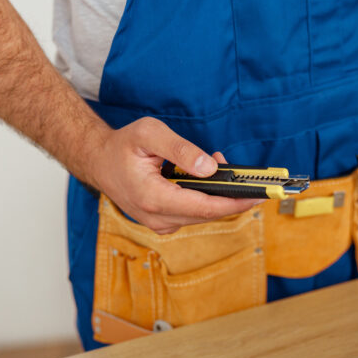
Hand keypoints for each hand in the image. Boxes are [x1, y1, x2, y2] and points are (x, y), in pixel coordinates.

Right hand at [89, 117, 260, 233]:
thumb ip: (181, 149)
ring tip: (222, 167)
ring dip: (218, 195)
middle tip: (249, 176)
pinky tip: (206, 178)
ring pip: (203, 215)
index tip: (259, 196)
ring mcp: (160, 224)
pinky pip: (193, 214)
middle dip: (232, 195)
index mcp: (152, 198)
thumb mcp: (149, 133)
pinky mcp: (164, 223)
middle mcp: (157, 218)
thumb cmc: (122, 146)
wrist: (98, 163)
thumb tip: (211, 167)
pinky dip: (205, 198)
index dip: (235, 202)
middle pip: (209, 214)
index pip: (204, 207)